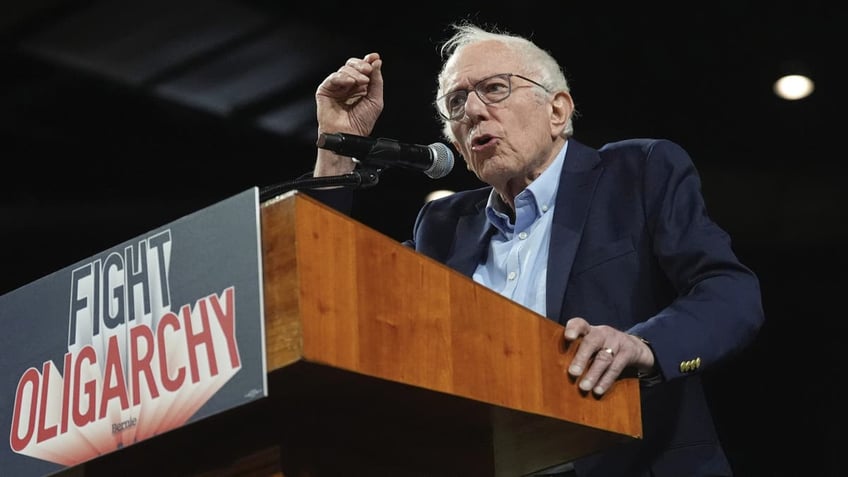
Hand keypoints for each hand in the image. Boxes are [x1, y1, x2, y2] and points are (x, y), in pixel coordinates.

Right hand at [314, 53, 383, 175]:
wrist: (349, 135)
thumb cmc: (360, 123)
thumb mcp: (375, 100)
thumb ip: (377, 81)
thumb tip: (376, 62)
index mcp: (359, 87)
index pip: (363, 69)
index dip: (368, 61)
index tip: (374, 58)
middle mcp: (348, 86)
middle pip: (352, 65)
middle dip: (361, 66)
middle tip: (368, 71)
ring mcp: (336, 87)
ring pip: (344, 70)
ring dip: (354, 74)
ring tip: (361, 83)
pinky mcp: (325, 91)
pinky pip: (333, 78)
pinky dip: (342, 78)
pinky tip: (350, 83)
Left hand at [563, 317, 655, 394]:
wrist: (633, 346)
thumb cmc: (601, 348)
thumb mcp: (590, 344)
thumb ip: (575, 352)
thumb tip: (556, 372)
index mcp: (589, 330)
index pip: (579, 324)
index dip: (573, 329)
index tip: (567, 337)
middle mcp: (602, 333)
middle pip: (591, 342)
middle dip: (581, 358)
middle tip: (573, 373)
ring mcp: (616, 341)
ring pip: (603, 358)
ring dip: (593, 374)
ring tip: (584, 387)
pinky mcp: (628, 352)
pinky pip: (616, 368)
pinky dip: (606, 380)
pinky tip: (598, 390)